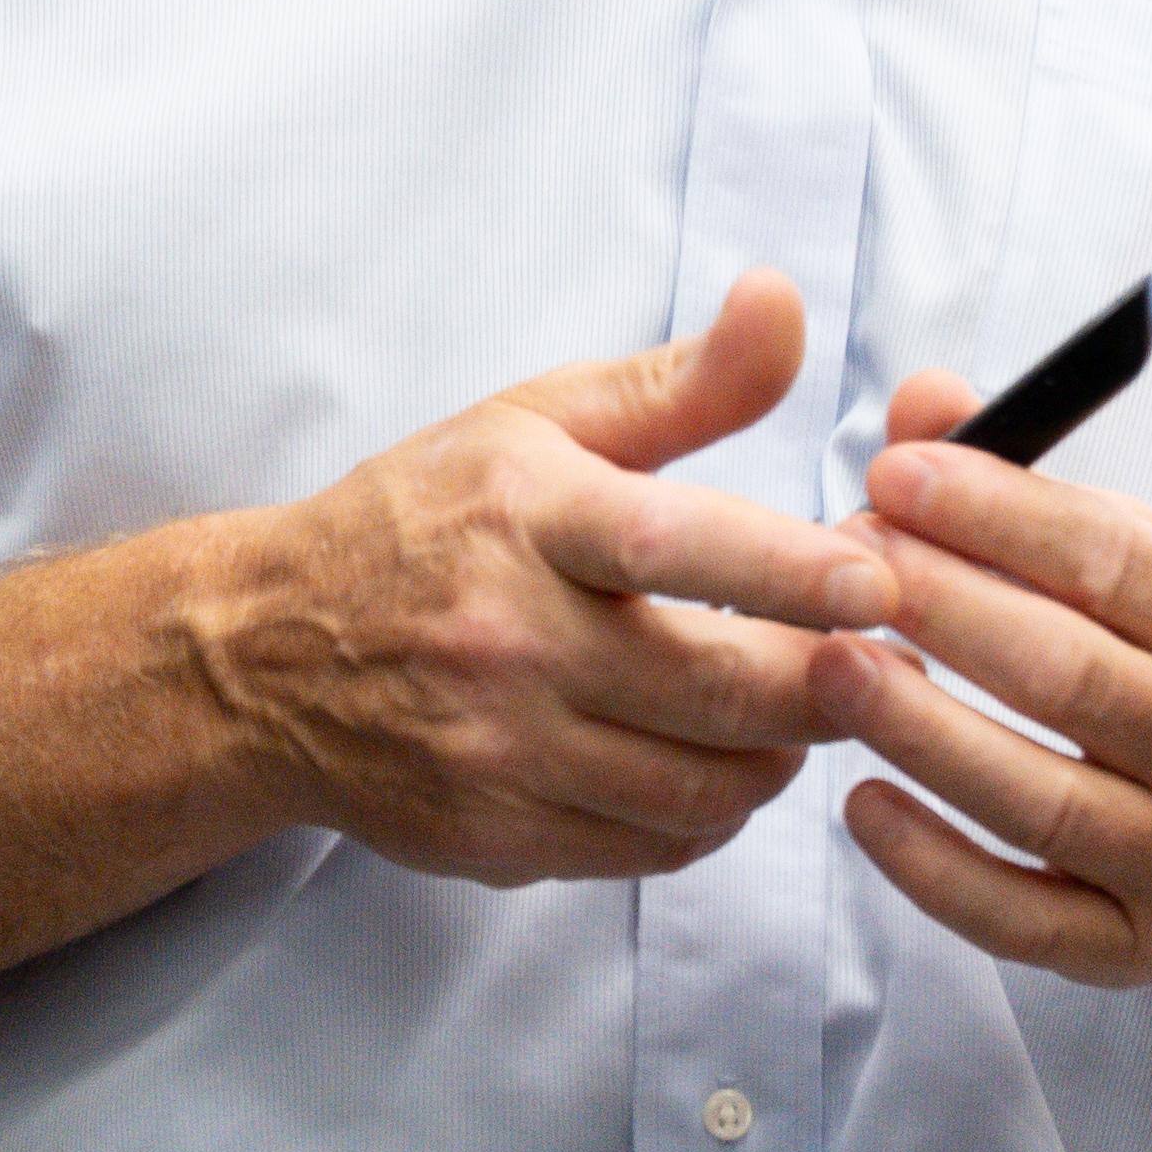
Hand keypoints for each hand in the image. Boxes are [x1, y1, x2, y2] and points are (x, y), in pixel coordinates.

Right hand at [196, 270, 898, 886]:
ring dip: (781, 754)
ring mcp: (498, 751)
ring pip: (698, 786)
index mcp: (527, 516)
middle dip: (826, 684)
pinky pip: (650, 848)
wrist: (265, 655)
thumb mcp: (538, 421)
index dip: (791, 571)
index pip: (676, 545)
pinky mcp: (495, 838)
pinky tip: (720, 761)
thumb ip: (681, 381)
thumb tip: (783, 303)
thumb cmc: (423, 521)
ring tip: (808, 708)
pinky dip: (711, 814)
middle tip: (885, 659)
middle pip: (711, 688)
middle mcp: (509, 639)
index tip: (880, 580)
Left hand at [811, 367, 1151, 1151]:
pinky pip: (1019, 919)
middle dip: (944, 608)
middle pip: (1069, 677)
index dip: (997, 514)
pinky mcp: (1137, 952)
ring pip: (1037, 800)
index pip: (1117, 564)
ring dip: (919, 730)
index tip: (894, 471)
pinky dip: (931, 866)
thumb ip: (1042, 492)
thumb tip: (924, 404)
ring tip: (827, 663)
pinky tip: (859, 802)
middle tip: (840, 559)